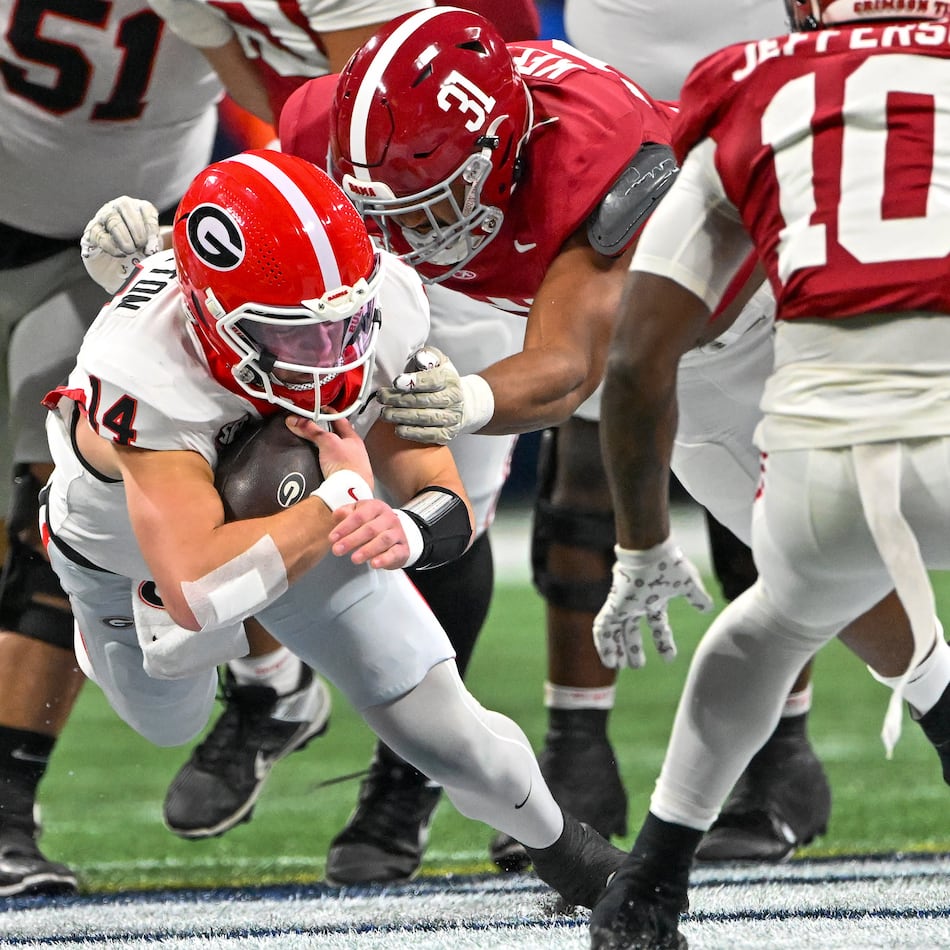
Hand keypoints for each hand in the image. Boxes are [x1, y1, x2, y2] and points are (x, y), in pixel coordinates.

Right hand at [81, 196, 161, 292]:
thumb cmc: (142, 257)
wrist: (122, 275)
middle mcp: (119, 208)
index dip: (151, 228)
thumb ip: (163, 243)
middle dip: (136, 229)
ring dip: (124, 237)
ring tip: (130, 251)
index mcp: (139, 209)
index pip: (146, 209)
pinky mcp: (91, 233)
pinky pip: (99, 234)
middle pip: (125, 205)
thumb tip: (171, 240)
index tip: (153, 246)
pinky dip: (111, 246)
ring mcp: (102, 218)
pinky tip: (118, 254)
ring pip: (111, 218)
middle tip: (141, 247)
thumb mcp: (157, 249)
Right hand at [286, 416, 373, 490]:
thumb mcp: (327, 442)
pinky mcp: (347, 478)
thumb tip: (297, 421)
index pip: (341, 420)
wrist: (351, 493)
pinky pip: (336, 466)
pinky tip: (324, 466)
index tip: (322, 410)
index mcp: (354, 439)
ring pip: (340, 452)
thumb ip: (312, 430)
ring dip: (330, 449)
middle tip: (318, 429)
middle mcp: (356, 452)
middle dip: (329, 432)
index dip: (330, 414)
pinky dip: (330, 463)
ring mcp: (353, 466)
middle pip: (340, 437)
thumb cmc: (347, 467)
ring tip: (319, 448)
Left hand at [328, 499, 412, 569]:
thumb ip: (346, 513)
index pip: (359, 516)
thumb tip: (337, 514)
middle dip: (352, 540)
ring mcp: (398, 533)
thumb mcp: (359, 513)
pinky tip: (374, 564)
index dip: (344, 527)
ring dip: (367, 550)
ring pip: (383, 540)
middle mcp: (389, 518)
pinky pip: (395, 553)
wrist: (395, 533)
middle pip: (370, 529)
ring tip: (354, 559)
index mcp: (376, 507)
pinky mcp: (403, 548)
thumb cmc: (373, 523)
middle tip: (337, 550)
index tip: (332, 538)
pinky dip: (384, 559)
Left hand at [377, 347, 492, 444]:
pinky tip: (398, 429)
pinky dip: (412, 433)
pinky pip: (429, 435)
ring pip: (425, 419)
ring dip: (402, 417)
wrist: (461, 403)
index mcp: (450, 379)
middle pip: (424, 400)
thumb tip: (420, 359)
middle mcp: (454, 399)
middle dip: (400, 399)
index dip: (415, 382)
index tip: (397, 382)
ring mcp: (451, 418)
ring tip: (385, 414)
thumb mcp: (438, 362)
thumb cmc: (441, 380)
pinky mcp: (447, 434)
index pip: (433, 380)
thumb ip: (428, 356)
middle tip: (382, 398)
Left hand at [593, 539, 713, 668]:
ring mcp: (624, 605)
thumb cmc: (670, 564)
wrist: (652, 551)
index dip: (663, 642)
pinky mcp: (613, 605)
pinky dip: (603, 644)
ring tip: (618, 666)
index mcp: (655, 600)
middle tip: (636, 665)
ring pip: (616, 631)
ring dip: (617, 649)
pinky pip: (603, 628)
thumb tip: (707, 608)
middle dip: (633, 648)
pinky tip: (607, 659)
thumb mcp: (688, 584)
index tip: (669, 659)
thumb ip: (697, 597)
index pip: (657, 625)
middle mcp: (637, 604)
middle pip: (632, 630)